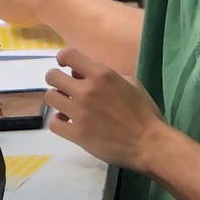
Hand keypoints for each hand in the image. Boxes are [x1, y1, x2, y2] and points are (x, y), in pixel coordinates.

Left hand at [44, 46, 164, 171]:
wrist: (149, 143)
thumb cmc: (144, 112)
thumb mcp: (131, 83)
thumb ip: (105, 75)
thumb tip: (81, 74)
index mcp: (101, 75)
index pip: (68, 55)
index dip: (63, 58)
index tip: (65, 65)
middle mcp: (86, 91)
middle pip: (52, 76)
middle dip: (57, 79)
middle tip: (65, 87)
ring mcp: (79, 113)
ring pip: (50, 98)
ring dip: (57, 99)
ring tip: (66, 105)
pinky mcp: (77, 134)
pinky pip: (53, 123)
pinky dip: (58, 122)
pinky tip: (67, 122)